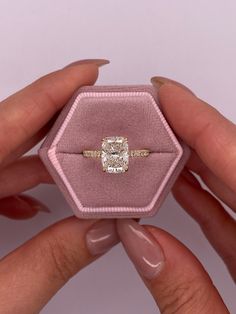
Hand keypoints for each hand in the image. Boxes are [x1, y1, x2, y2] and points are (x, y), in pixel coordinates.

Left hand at [0, 59, 119, 313]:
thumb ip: (49, 262)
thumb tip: (103, 231)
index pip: (7, 119)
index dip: (54, 89)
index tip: (89, 70)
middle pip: (9, 129)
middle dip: (61, 122)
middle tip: (101, 118)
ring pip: (1, 153)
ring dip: (46, 159)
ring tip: (86, 164)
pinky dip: (18, 183)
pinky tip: (38, 202)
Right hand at [117, 78, 234, 313]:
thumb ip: (184, 294)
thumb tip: (138, 240)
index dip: (203, 122)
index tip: (167, 93)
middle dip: (194, 132)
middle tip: (155, 112)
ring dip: (195, 162)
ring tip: (158, 142)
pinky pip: (235, 218)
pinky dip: (206, 200)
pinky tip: (178, 186)